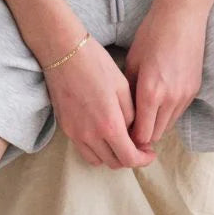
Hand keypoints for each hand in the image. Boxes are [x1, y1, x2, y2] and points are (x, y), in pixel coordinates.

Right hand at [42, 33, 157, 168]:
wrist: (63, 52)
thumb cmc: (95, 63)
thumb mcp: (122, 86)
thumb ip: (131, 114)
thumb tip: (133, 131)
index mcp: (109, 124)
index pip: (129, 158)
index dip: (143, 159)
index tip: (149, 152)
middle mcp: (91, 135)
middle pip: (114, 162)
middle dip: (129, 157)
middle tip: (138, 144)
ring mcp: (75, 134)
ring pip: (98, 160)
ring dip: (112, 156)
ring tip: (119, 140)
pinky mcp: (65, 128)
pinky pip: (83, 150)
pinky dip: (96, 150)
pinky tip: (102, 134)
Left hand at [123, 0, 208, 150]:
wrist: (182, 16)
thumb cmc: (152, 33)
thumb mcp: (132, 61)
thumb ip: (129, 91)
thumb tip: (124, 112)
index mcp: (151, 92)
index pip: (141, 134)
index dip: (130, 137)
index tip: (122, 131)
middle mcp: (171, 99)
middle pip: (156, 135)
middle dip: (142, 134)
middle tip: (130, 125)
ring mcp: (185, 96)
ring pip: (168, 126)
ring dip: (156, 124)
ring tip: (144, 112)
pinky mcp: (194, 90)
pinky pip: (178, 112)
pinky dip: (167, 113)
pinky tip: (158, 99)